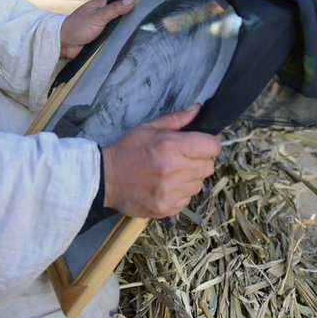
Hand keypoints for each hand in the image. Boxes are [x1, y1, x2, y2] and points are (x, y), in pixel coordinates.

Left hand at [59, 0, 133, 58]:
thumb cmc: (77, 26)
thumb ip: (115, 9)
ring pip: (120, 28)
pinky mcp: (103, 37)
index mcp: (104, 3)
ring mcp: (104, 25)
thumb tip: (131, 0)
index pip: (122, 0)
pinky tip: (125, 42)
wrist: (64, 43)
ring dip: (123, 32)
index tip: (144, 9)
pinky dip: (118, 40)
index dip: (132, 4)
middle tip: (140, 25)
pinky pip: (114, 38)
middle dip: (129, 20)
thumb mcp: (99, 16)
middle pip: (123, 15)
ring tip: (134, 35)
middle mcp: (105, 13)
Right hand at [100, 104, 220, 218]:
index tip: (198, 145)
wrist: (104, 178)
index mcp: (171, 145)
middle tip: (180, 159)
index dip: (207, 144)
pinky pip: (187, 200)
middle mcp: (174, 169)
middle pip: (209, 167)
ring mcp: (170, 192)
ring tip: (169, 173)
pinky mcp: (166, 208)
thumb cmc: (126, 150)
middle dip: (198, 161)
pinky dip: (179, 194)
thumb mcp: (148, 127)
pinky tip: (163, 186)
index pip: (212, 146)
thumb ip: (176, 119)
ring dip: (189, 179)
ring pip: (199, 185)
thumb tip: (197, 109)